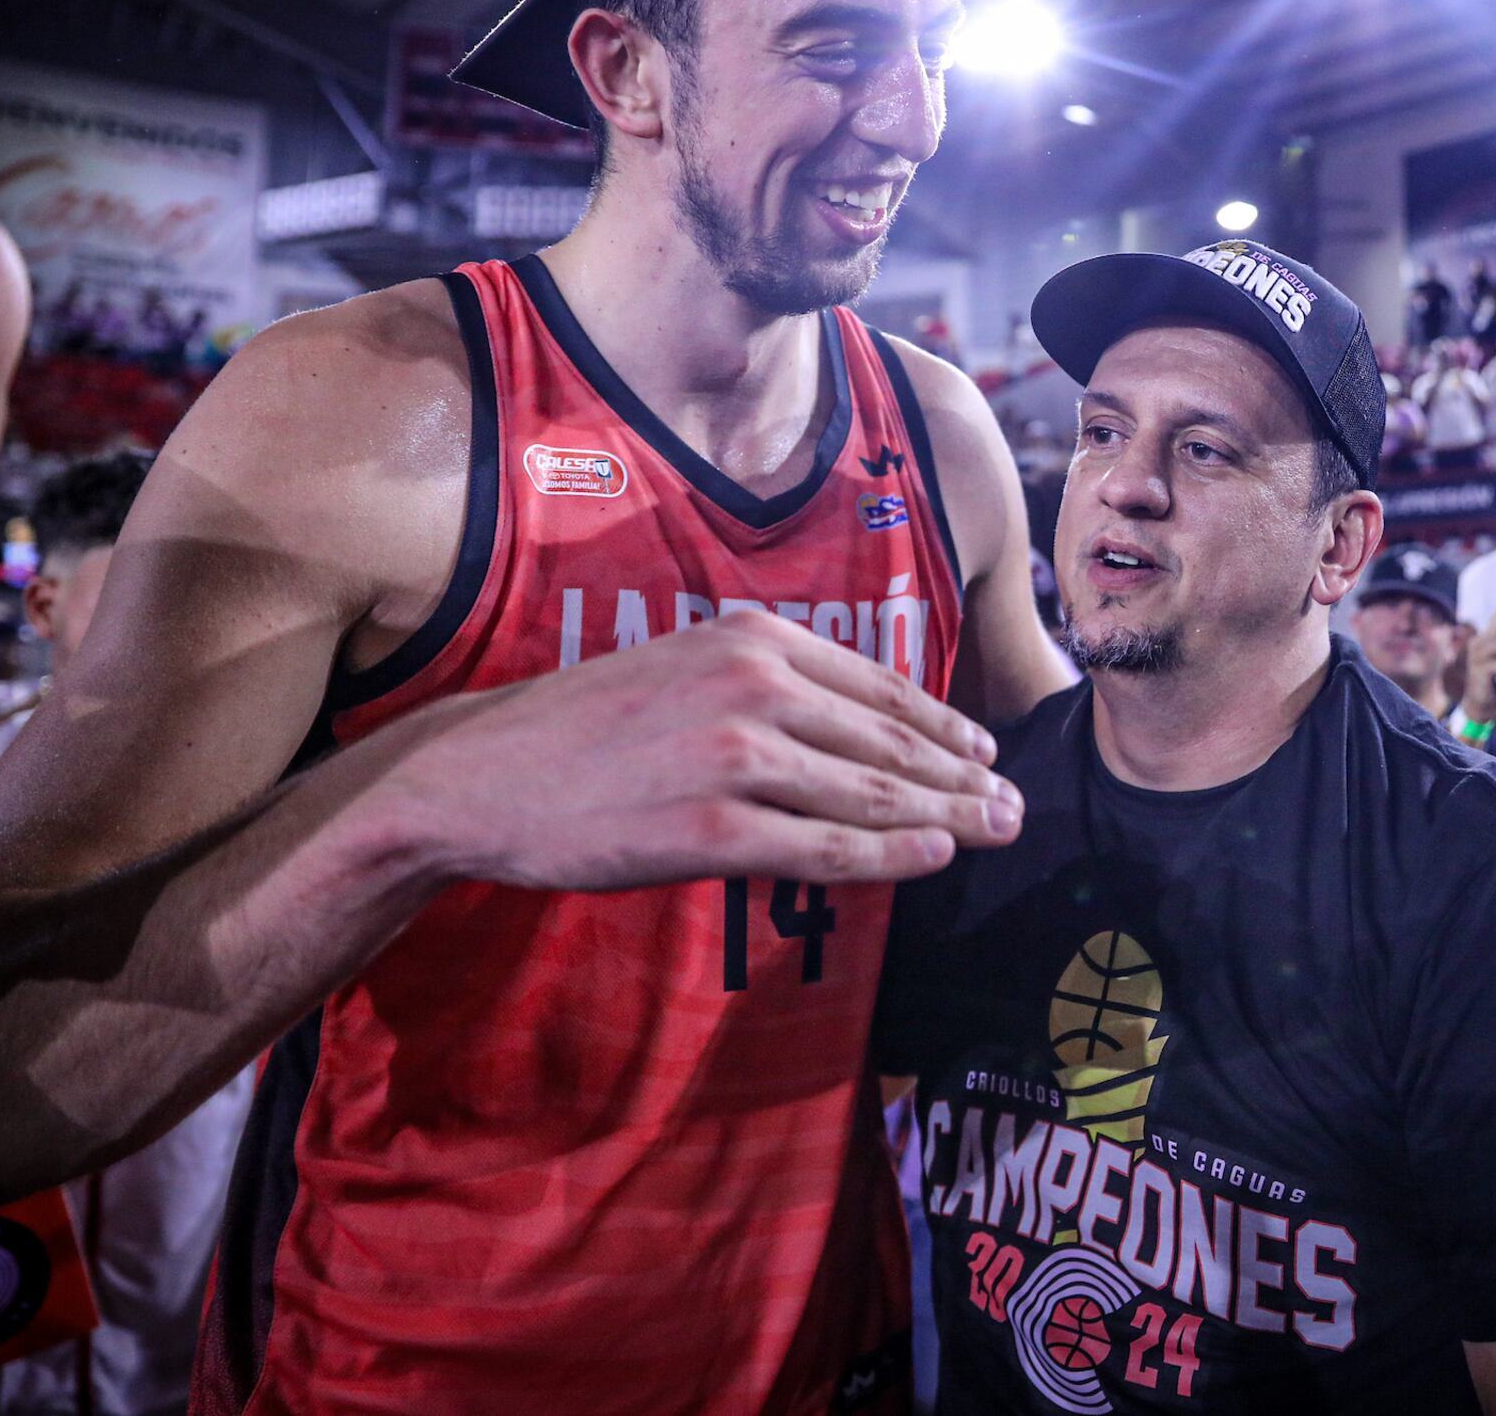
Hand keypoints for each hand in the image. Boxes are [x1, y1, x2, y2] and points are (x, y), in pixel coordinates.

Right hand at [379, 609, 1020, 890]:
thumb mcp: (685, 667)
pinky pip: (826, 846)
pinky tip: (935, 857)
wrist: (481, 774)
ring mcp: (737, 758)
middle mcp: (755, 686)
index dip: (943, 725)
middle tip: (1014, 804)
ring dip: (946, 816)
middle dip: (962, 776)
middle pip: (889, 739)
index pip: (878, 685)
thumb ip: (770, 683)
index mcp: (754, 639)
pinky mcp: (712, 829)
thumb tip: (858, 723)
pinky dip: (891, 854)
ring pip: (871, 792)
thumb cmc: (585, 727)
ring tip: (992, 831)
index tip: (985, 753)